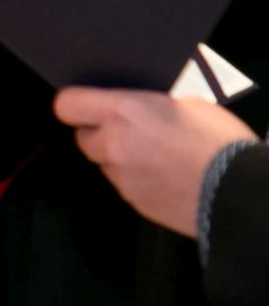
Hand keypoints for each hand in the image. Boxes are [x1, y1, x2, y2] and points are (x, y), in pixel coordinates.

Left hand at [54, 88, 254, 237]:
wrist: (237, 191)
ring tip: (153, 155)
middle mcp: (113, 144)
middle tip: (128, 131)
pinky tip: (162, 175)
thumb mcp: (185, 103)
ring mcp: (122, 177)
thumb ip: (147, 104)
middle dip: (99, 134)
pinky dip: (135, 179)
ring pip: (103, 164)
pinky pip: (123, 185)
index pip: (67, 105)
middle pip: (82, 138)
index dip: (74, 105)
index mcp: (122, 112)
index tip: (84, 106)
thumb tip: (135, 107)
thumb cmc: (218, 141)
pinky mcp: (134, 202)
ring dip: (117, 159)